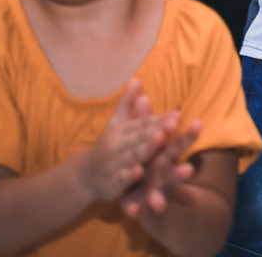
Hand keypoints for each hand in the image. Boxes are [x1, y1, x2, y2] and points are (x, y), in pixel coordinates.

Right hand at [78, 80, 172, 201]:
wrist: (83, 175)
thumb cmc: (108, 146)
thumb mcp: (116, 124)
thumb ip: (127, 104)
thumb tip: (136, 79)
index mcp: (125, 131)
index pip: (145, 123)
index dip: (161, 118)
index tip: (178, 114)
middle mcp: (121, 144)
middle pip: (141, 136)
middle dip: (157, 128)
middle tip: (174, 122)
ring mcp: (116, 162)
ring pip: (134, 154)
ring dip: (147, 147)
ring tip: (160, 138)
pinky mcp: (113, 181)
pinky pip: (122, 178)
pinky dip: (130, 175)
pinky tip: (139, 171)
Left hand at [121, 120, 201, 217]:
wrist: (132, 186)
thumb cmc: (144, 156)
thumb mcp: (142, 136)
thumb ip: (142, 118)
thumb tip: (143, 95)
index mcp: (163, 155)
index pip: (179, 145)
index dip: (188, 137)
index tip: (199, 124)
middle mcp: (161, 173)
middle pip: (174, 172)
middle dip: (180, 173)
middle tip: (189, 171)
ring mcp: (150, 189)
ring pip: (157, 193)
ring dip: (157, 199)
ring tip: (158, 204)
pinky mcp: (137, 201)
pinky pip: (135, 206)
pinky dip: (134, 209)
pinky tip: (132, 213)